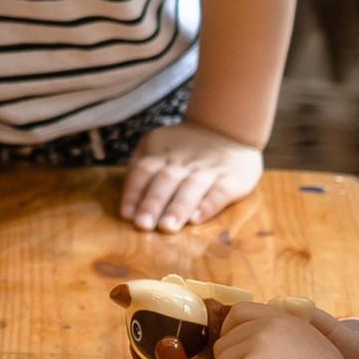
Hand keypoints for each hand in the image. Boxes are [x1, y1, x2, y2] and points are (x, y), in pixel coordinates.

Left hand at [119, 122, 261, 233]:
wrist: (227, 130)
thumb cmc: (184, 148)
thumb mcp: (156, 145)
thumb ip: (140, 166)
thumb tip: (128, 199)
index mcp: (162, 154)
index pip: (144, 171)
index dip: (133, 192)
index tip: (127, 215)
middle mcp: (183, 162)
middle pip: (165, 181)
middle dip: (153, 204)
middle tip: (143, 225)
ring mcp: (208, 170)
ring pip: (191, 188)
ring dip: (177, 208)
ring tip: (167, 227)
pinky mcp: (232, 179)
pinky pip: (219, 192)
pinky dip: (208, 206)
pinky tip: (196, 219)